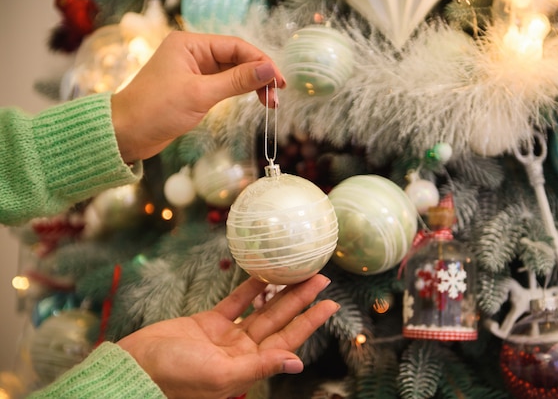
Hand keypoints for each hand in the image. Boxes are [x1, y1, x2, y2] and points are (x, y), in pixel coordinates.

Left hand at [111, 31, 285, 161]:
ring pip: (232, 73)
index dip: (261, 62)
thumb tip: (269, 69)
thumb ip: (237, 81)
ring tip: (270, 103)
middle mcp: (193, 53)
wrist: (126, 134)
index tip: (279, 81)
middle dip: (259, 76)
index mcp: (190, 44)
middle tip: (276, 97)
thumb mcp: (200, 94)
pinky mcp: (194, 88)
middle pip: (236, 58)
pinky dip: (239, 92)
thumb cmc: (155, 110)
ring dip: (252, 86)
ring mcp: (194, 71)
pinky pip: (224, 85)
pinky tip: (253, 100)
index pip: (235, 47)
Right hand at [116, 274, 337, 398]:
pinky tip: (265, 275)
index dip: (310, 322)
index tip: (331, 304)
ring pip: (260, 310)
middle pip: (279, 322)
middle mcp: (242, 353)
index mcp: (248, 368)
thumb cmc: (174, 378)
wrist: (135, 368)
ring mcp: (226, 337)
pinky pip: (235, 303)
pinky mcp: (208, 323)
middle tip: (321, 277)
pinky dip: (249, 289)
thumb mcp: (220, 374)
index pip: (288, 341)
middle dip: (301, 300)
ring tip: (299, 272)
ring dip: (280, 292)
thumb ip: (259, 367)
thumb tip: (296, 362)